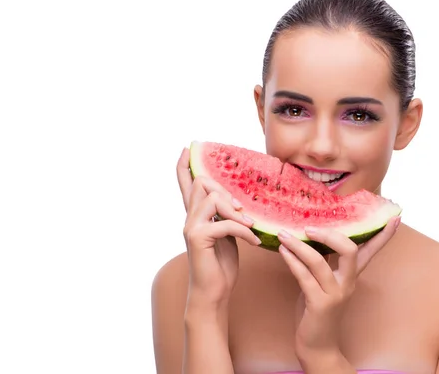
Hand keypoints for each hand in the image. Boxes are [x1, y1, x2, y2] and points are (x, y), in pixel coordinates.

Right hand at [177, 147, 260, 307]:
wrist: (214, 292)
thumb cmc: (221, 265)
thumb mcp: (227, 235)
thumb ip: (226, 217)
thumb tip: (238, 203)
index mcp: (196, 216)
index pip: (186, 184)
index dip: (185, 166)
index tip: (187, 147)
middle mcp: (189, 218)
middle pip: (202, 183)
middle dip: (226, 191)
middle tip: (242, 212)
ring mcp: (192, 227)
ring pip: (212, 198)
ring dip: (236, 211)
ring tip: (249, 226)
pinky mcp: (198, 239)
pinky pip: (225, 223)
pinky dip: (243, 231)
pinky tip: (253, 242)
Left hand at [276, 217, 400, 358]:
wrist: (318, 346)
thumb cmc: (318, 310)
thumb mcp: (325, 282)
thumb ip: (324, 263)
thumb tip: (312, 237)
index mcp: (352, 276)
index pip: (371, 251)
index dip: (383, 235)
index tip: (394, 218)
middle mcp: (347, 283)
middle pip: (350, 250)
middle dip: (329, 235)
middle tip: (308, 227)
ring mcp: (335, 294)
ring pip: (319, 262)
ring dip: (299, 246)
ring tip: (284, 235)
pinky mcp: (319, 304)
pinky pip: (304, 277)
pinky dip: (292, 261)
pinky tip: (283, 251)